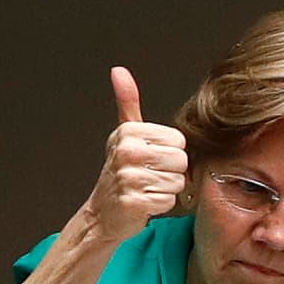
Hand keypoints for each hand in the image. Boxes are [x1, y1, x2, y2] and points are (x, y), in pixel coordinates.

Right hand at [78, 67, 187, 245]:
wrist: (102, 213)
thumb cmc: (120, 173)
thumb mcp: (124, 134)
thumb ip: (127, 102)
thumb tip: (119, 71)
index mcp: (129, 132)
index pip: (179, 141)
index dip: (171, 154)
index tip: (152, 160)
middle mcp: (127, 152)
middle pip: (181, 161)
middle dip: (171, 173)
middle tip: (150, 177)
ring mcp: (128, 177)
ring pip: (177, 182)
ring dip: (166, 190)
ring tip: (147, 189)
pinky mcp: (133, 202)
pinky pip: (168, 201)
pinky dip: (160, 206)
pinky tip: (144, 203)